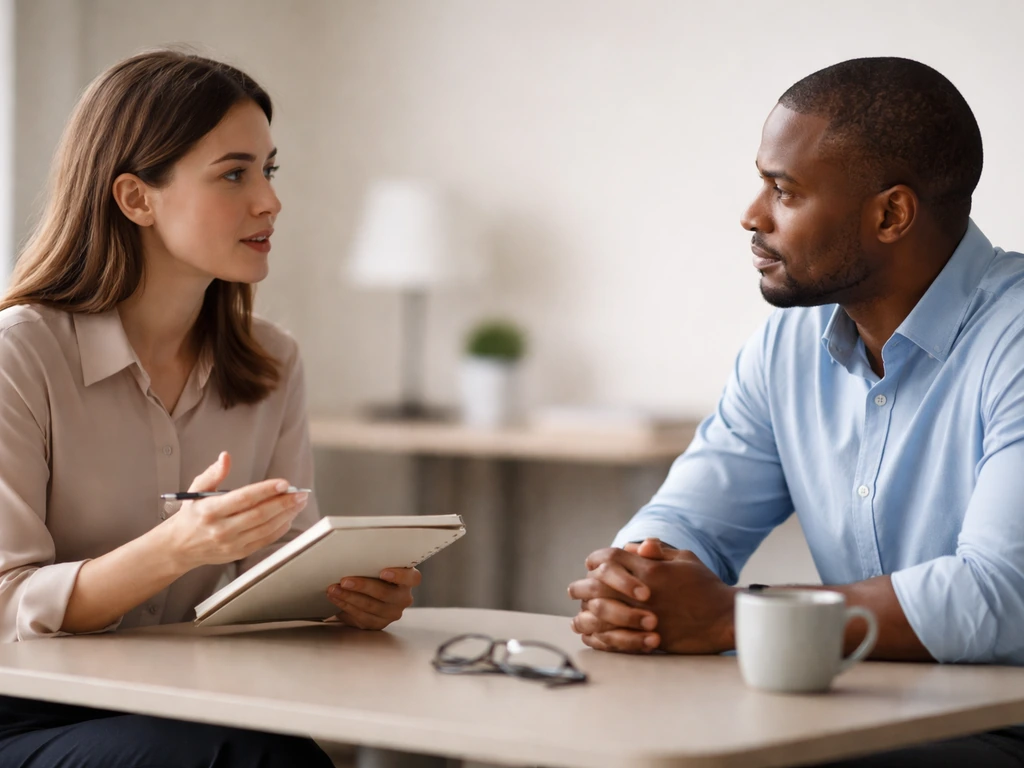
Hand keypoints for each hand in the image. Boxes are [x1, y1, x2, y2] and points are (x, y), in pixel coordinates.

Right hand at [160, 451, 306, 571]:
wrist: (179, 546)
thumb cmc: (191, 514)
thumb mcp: (196, 490)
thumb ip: (213, 473)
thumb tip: (226, 457)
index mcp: (210, 511)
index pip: (243, 499)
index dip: (266, 490)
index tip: (284, 483)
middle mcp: (221, 529)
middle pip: (258, 515)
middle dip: (283, 503)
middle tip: (300, 493)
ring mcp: (230, 544)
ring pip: (265, 529)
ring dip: (286, 515)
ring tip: (299, 503)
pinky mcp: (238, 553)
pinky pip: (264, 541)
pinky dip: (279, 529)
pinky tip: (289, 517)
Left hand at [326, 567, 421, 630]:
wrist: (369, 591)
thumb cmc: (374, 572)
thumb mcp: (380, 564)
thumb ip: (376, 560)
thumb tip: (356, 551)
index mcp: (409, 580)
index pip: (412, 578)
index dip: (399, 576)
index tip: (383, 572)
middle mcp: (403, 598)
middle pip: (385, 593)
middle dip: (362, 586)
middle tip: (345, 581)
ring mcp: (391, 613)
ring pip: (370, 606)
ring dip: (348, 597)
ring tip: (334, 589)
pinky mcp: (377, 623)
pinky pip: (361, 616)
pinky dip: (345, 606)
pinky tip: (335, 598)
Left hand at [568, 538, 736, 653]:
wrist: (725, 617)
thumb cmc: (706, 586)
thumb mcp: (684, 559)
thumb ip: (657, 551)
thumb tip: (632, 546)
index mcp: (650, 569)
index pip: (610, 558)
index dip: (596, 560)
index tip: (590, 565)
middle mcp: (643, 591)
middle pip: (598, 584)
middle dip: (582, 586)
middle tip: (575, 590)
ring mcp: (644, 616)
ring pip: (601, 612)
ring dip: (586, 612)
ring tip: (580, 615)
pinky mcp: (649, 638)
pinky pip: (613, 638)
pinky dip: (599, 637)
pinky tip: (593, 635)